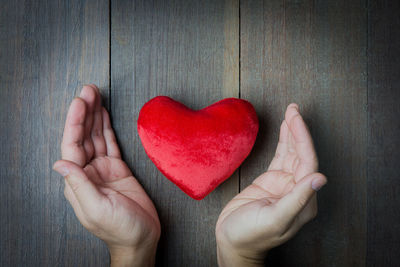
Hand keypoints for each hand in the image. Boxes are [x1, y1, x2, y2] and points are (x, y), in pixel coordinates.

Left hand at [53, 85, 159, 266]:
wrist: (141, 238)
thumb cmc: (120, 229)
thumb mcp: (98, 209)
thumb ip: (80, 185)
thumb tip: (60, 163)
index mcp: (78, 182)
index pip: (72, 145)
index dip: (75, 122)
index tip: (80, 102)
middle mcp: (88, 172)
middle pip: (83, 136)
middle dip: (85, 112)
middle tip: (88, 90)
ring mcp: (103, 169)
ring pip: (96, 136)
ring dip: (94, 116)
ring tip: (95, 95)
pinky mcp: (118, 169)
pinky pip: (110, 144)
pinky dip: (106, 128)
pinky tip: (103, 115)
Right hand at [215, 104, 326, 266]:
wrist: (232, 241)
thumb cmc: (250, 236)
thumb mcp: (274, 219)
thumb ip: (297, 199)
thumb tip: (320, 178)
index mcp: (304, 200)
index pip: (308, 161)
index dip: (302, 137)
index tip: (295, 117)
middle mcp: (298, 190)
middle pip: (302, 153)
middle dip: (298, 129)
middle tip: (293, 108)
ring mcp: (284, 184)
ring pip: (292, 152)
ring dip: (292, 132)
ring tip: (291, 111)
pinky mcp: (271, 180)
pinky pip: (280, 156)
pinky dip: (283, 141)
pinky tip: (284, 128)